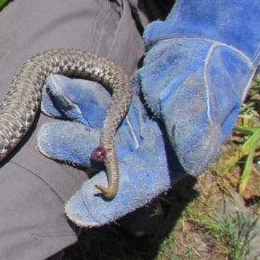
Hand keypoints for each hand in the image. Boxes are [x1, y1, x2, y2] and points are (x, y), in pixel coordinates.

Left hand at [37, 0, 259, 226]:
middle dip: (73, 151)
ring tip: (46, 100)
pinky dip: (74, 95)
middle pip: (102, 159)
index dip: (104, 205)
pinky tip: (54, 85)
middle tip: (46, 141)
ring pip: (90, 128)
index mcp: (167, 161)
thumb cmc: (214, 76)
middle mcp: (142, 150)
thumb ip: (197, 131)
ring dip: (67, 119)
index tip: (74, 213)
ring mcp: (127, 127)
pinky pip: (90, 103)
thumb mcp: (208, 102)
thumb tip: (194, 163)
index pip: (133, 189)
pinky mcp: (116, 105)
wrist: (208, 45)